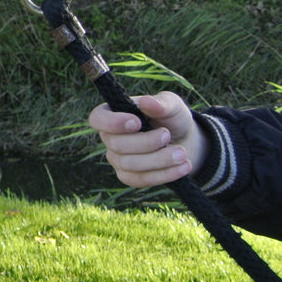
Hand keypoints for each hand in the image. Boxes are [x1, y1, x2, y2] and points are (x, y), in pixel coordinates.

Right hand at [87, 92, 207, 187]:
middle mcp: (110, 138)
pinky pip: (140, 179)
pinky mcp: (129, 177)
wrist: (183, 140)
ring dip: (159, 160)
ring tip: (182, 153)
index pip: (97, 119)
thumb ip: (161, 103)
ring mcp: (117, 159)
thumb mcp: (172, 105)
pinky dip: (164, 174)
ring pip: (130, 165)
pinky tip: (183, 167)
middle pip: (117, 145)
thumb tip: (147, 102)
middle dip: (146, 142)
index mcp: (113, 114)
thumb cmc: (171, 118)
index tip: (136, 123)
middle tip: (168, 135)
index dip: (112, 123)